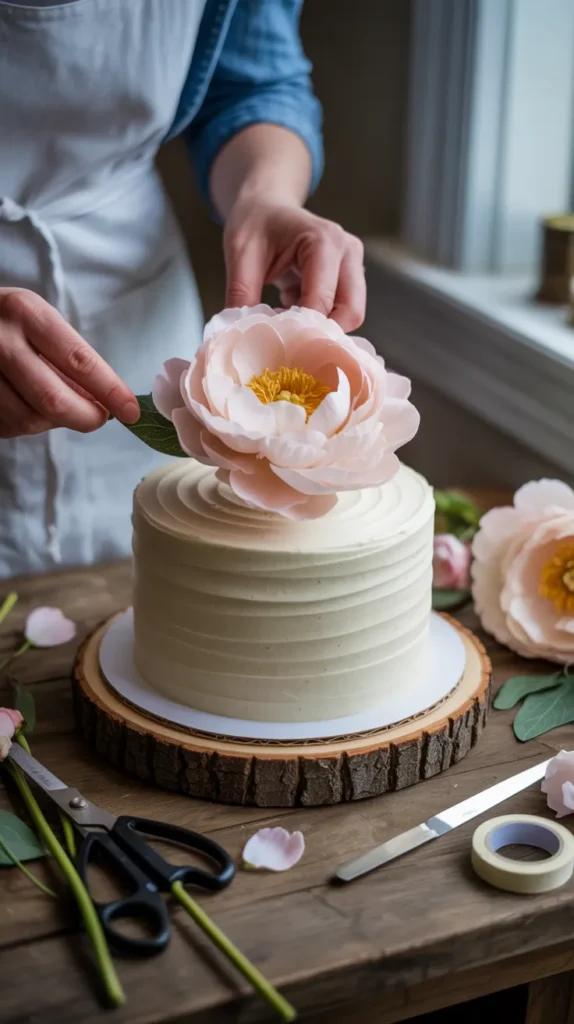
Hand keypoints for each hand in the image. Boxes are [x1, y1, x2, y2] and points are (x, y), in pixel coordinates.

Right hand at [0, 289, 139, 438]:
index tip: (131, 410)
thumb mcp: (38, 321)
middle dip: (85, 417)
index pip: (78, 360)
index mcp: (25, 312)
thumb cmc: (8, 323)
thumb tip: (105, 402)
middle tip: (100, 417)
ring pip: (27, 419)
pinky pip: (7, 426)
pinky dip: (26, 424)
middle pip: (53, 399)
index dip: (110, 391)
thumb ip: (71, 358)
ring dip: (52, 422)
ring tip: (56, 405)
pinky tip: (28, 405)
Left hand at [224, 199, 365, 331]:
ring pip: (350, 315)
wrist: (267, 206)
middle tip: (286, 338)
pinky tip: (292, 313)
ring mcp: (353, 264)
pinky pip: (342, 311)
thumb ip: (241, 295)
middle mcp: (347, 252)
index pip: (323, 301)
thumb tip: (240, 336)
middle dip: (320, 332)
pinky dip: (320, 320)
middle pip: (351, 312)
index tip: (275, 342)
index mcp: (324, 241)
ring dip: (321, 327)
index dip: (301, 329)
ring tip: (287, 322)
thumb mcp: (240, 255)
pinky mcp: (349, 277)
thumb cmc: (256, 223)